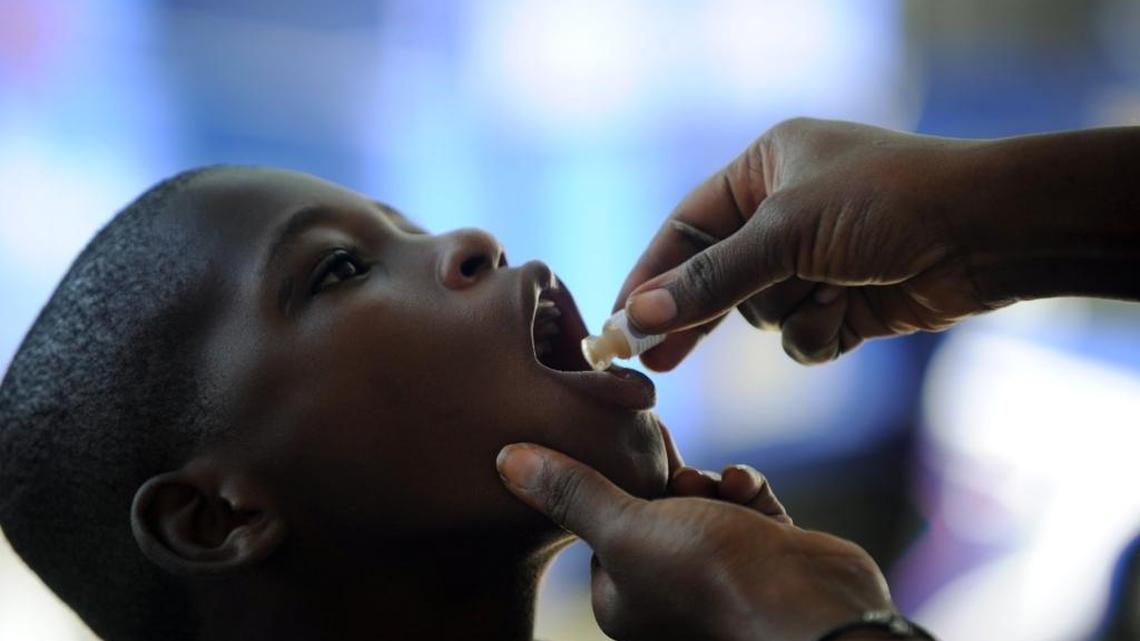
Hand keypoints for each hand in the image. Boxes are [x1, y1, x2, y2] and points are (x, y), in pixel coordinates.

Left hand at [496, 442, 894, 640]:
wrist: (810, 606)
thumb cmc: (709, 575)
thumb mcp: (625, 528)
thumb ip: (571, 492)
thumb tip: (504, 459)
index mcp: (622, 595)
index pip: (599, 524)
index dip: (607, 480)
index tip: (615, 441)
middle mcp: (668, 589)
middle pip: (652, 508)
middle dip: (663, 477)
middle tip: (666, 450)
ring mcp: (721, 572)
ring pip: (700, 501)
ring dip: (705, 481)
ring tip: (713, 484)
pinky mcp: (764, 554)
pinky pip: (744, 506)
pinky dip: (743, 489)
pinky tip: (744, 487)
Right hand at [614, 117, 993, 368]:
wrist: (990, 233)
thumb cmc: (886, 204)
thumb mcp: (785, 233)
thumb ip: (709, 279)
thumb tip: (638, 317)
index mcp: (763, 171)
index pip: (685, 229)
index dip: (650, 275)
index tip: (619, 321)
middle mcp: (784, 214)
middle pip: (716, 278)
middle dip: (696, 316)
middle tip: (650, 362)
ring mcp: (815, 261)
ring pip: (760, 313)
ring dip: (788, 312)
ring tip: (829, 292)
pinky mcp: (845, 303)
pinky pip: (801, 337)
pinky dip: (819, 333)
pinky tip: (848, 314)